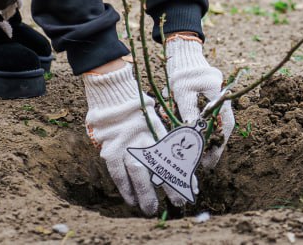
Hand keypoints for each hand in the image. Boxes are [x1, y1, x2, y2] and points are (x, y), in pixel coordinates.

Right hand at [84, 63, 179, 214]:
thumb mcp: (156, 120)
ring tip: (151, 209)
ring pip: (137, 175)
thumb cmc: (138, 108)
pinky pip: (118, 174)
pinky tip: (131, 200)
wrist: (113, 94)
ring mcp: (124, 145)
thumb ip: (166, 139)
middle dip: (169, 189)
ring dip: (145, 195)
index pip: (173, 157)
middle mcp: (142, 139)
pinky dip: (125, 189)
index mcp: (156, 131)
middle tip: (178, 204)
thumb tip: (182, 162)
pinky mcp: (109, 149)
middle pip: (157, 169)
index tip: (193, 189)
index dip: (183, 175)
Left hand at [165, 36, 234, 169]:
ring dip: (209, 138)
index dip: (220, 144)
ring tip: (199, 155)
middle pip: (223, 126)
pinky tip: (196, 138)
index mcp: (219, 93)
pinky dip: (204, 128)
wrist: (181, 51)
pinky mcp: (210, 96)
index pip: (226, 123)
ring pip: (217, 122)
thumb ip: (189, 111)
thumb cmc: (181, 70)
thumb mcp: (182, 91)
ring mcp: (217, 95)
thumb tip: (192, 134)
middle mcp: (222, 96)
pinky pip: (210, 116)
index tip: (211, 161)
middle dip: (214, 145)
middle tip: (204, 163)